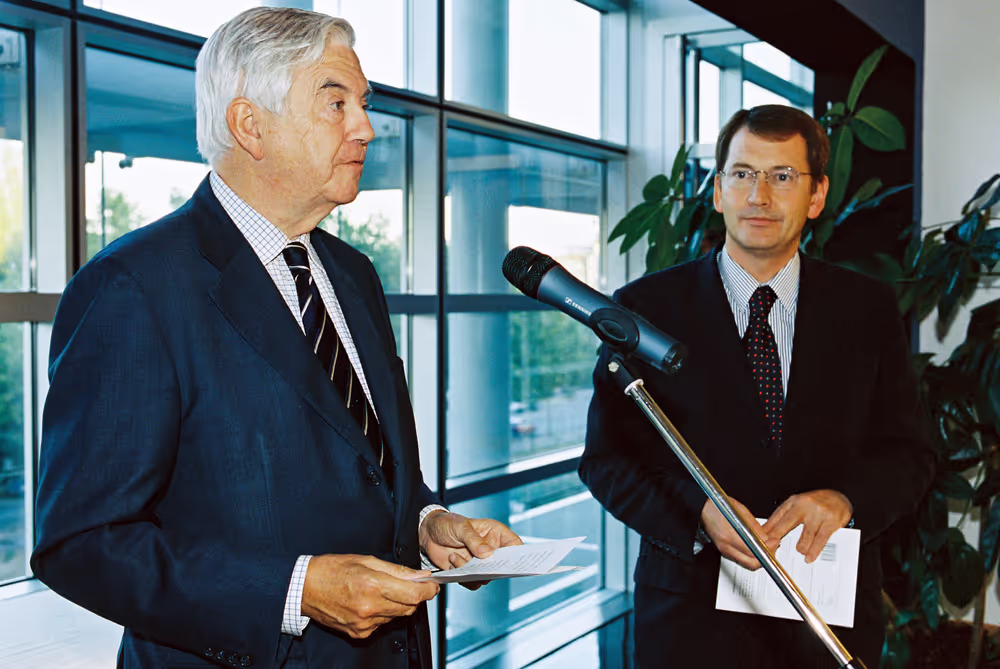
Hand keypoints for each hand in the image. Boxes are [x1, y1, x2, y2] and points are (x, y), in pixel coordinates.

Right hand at [301, 554, 438, 638]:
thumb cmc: (332, 569)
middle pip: (409, 607)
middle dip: (415, 596)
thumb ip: (396, 570)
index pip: (415, 594)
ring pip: (397, 616)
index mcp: (373, 586)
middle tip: (410, 583)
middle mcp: (370, 608)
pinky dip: (383, 613)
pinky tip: (371, 601)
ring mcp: (364, 623)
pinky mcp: (359, 633)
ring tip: (383, 589)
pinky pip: (382, 623)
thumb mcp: (366, 560)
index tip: (433, 585)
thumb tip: (419, 575)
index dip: (429, 590)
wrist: (305, 588)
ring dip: (398, 604)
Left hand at [419, 511, 522, 589]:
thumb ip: (474, 540)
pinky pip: (472, 582)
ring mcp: (480, 562)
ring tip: (456, 556)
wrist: (427, 533)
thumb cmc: (447, 523)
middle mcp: (490, 549)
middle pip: (503, 565)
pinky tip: (452, 560)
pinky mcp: (468, 572)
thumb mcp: (461, 527)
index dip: (518, 554)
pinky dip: (462, 576)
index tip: (513, 562)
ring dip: (471, 571)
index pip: (514, 544)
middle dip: (492, 568)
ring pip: (487, 577)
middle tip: (480, 566)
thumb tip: (488, 554)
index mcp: (495, 533)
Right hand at [701, 497, 778, 570]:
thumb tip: (765, 537)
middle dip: (766, 558)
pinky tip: (755, 547)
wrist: (701, 507)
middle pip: (751, 564)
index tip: (774, 542)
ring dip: (759, 557)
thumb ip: (753, 526)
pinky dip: (751, 555)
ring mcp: (723, 550)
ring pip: (747, 563)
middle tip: (772, 546)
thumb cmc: (716, 504)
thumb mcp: (739, 510)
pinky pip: (741, 559)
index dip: (768, 548)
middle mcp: (725, 546)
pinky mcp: (723, 550)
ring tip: (766, 546)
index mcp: (729, 536)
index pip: (754, 551)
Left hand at [762, 489, 852, 562]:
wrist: (840, 498)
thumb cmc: (816, 503)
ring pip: (805, 534)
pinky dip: (814, 550)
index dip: (767, 528)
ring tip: (799, 551)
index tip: (761, 538)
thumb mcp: (798, 505)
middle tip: (771, 545)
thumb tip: (768, 532)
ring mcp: (818, 513)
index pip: (777, 515)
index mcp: (794, 501)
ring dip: (801, 547)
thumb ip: (784, 517)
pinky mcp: (831, 521)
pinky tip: (809, 556)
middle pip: (787, 522)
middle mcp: (804, 505)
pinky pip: (820, 539)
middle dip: (777, 535)